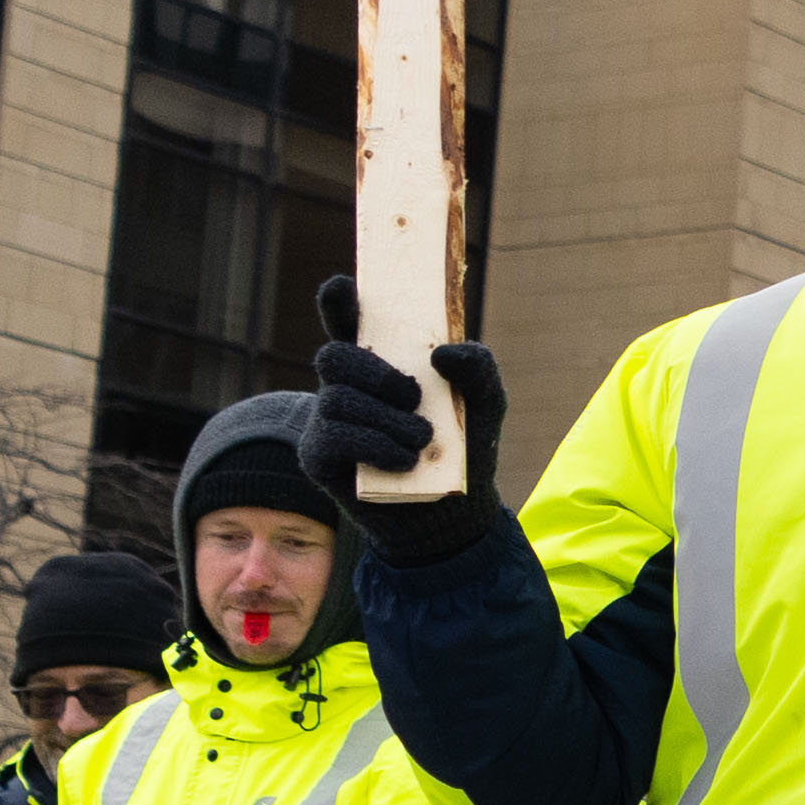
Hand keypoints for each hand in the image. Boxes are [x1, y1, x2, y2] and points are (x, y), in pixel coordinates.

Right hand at [303, 290, 512, 562]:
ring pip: (335, 399)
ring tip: (421, 440)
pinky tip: (404, 460)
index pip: (348, 322)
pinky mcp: (318, 456)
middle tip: (413, 395)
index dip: (338, 302)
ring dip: (385, 418)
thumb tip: (442, 353)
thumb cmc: (465, 447)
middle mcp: (346, 386)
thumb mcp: (485, 402)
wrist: (454, 515)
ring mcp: (327, 420)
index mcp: (379, 362)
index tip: (343, 289)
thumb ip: (478, 367)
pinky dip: (373, 444)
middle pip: (333, 356)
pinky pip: (333, 437)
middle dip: (372, 372)